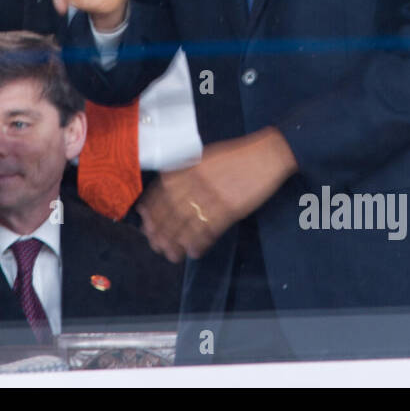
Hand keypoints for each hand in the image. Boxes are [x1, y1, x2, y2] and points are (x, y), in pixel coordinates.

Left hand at [138, 127, 297, 262]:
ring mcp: (212, 196)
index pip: (162, 192)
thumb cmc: (236, 156)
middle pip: (171, 211)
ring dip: (176, 242)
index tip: (144, 223)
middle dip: (160, 230)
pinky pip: (209, 229)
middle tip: (155, 244)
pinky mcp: (229, 208)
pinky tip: (193, 252)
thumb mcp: (204, 158)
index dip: (151, 210)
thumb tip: (168, 189)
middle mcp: (196, 182)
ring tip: (170, 254)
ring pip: (187, 223)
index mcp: (189, 167)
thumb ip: (185, 172)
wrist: (265, 156)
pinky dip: (199, 243)